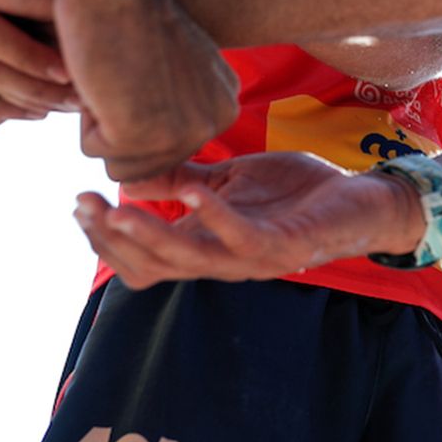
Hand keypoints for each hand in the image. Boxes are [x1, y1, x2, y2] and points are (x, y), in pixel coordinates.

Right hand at [64, 0, 240, 180]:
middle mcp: (217, 121)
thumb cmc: (131, 12)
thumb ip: (175, 103)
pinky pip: (94, 151)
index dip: (134, 107)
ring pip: (117, 162)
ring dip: (100, 122)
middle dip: (116, 121)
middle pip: (143, 161)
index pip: (163, 146)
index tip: (139, 66)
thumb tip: (155, 150)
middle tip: (122, 68)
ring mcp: (185, 131)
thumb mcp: (173, 64)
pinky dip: (85, 117)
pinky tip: (103, 76)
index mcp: (226, 103)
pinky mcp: (145, 134)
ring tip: (115, 74)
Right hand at [73, 153, 423, 287]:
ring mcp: (252, 259)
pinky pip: (242, 238)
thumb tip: (134, 174)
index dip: (107, 239)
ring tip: (119, 211)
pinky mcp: (284, 248)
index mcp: (206, 246)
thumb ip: (187, 180)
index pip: (142, 259)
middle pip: (153, 266)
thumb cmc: (299, 193)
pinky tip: (192, 192)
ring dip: (151, 238)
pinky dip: (215, 216)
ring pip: (189, 261)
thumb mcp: (233, 180)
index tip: (78, 203)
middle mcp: (222, 262)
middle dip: (114, 240)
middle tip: (83, 206)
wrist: (364, 201)